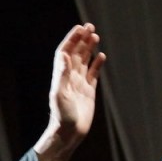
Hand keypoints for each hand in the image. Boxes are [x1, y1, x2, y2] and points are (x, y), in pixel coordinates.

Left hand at [34, 23, 106, 160]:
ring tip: (95, 36)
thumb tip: (63, 55)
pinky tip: (102, 56)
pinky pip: (93, 74)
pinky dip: (97, 64)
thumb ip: (62, 75)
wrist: (69, 133)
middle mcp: (69, 78)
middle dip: (81, 40)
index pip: (65, 52)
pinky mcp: (88, 92)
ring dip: (89, 48)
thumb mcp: (60, 95)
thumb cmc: (62, 117)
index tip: (79, 28)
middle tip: (90, 26)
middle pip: (75, 54)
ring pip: (84, 61)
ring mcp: (79, 84)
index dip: (71, 40)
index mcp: (61, 76)